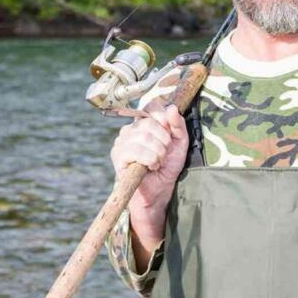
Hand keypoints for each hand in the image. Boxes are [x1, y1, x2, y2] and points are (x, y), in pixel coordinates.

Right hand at [110, 103, 188, 248]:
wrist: (158, 190)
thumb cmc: (167, 167)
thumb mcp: (179, 144)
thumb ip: (178, 125)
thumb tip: (171, 108)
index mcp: (143, 123)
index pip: (151, 107)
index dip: (163, 119)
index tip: (170, 135)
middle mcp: (129, 130)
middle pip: (149, 123)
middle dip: (163, 142)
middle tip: (163, 155)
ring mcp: (121, 142)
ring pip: (144, 137)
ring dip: (158, 153)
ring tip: (157, 163)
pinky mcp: (117, 156)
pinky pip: (136, 150)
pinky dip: (150, 160)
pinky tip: (149, 167)